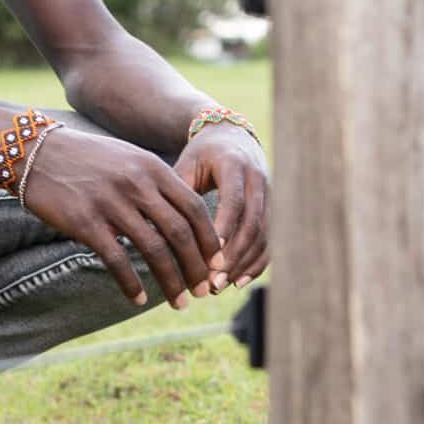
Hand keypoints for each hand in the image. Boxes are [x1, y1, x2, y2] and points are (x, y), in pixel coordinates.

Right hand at [20, 127, 223, 308]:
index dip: (210, 239)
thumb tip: (183, 219)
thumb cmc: (85, 160)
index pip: (194, 208)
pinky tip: (137, 299)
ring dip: (171, 281)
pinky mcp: (85, 222)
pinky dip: (130, 284)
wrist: (35, 152)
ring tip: (180, 301)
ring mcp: (111, 203)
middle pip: (180, 233)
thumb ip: (156, 184)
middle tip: (205, 290)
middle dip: (197, 266)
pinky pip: (117, 260)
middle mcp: (136, 184)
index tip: (218, 263)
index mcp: (152, 168)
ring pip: (154, 250)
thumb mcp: (127, 160)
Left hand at [171, 124, 270, 286]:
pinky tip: (237, 282)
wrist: (232, 137)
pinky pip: (270, 241)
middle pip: (253, 223)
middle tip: (212, 281)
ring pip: (263, 236)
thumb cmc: (201, 155)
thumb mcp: (186, 165)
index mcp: (235, 165)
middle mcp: (258, 180)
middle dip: (233, 256)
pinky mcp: (273, 210)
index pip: (233, 200)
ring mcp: (270, 196)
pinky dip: (256, 264)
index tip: (209, 254)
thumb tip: (151, 228)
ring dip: (242, 264)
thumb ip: (175, 193)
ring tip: (219, 285)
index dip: (224, 228)